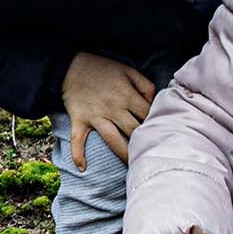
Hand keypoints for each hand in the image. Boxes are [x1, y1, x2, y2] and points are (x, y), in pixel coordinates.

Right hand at [60, 52, 155, 170]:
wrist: (70, 65)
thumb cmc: (102, 68)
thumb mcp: (128, 70)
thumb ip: (145, 85)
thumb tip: (154, 102)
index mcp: (127, 95)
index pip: (148, 115)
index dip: (157, 124)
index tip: (162, 132)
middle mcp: (113, 108)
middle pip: (134, 131)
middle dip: (144, 143)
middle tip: (153, 154)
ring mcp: (95, 116)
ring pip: (113, 140)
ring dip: (123, 155)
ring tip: (132, 167)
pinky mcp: (79, 120)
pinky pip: (78, 140)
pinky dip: (78, 154)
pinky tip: (82, 168)